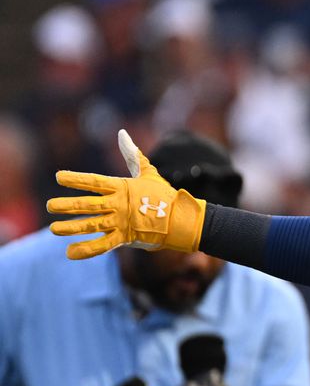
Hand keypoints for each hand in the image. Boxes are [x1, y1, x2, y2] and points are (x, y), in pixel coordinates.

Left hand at [47, 130, 205, 259]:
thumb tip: (122, 132)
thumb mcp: (148, 172)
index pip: (94, 182)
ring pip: (92, 225)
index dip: (76, 179)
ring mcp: (122, 222)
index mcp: (122, 187)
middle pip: (88, 204)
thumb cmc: (164, 194)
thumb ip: (132, 154)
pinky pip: (103, 245)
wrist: (181, 218)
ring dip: (71, 227)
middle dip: (67, 205)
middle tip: (50, 206)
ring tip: (54, 229)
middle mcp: (119, 204)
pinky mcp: (126, 238)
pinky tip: (70, 252)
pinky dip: (87, 250)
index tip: (59, 177)